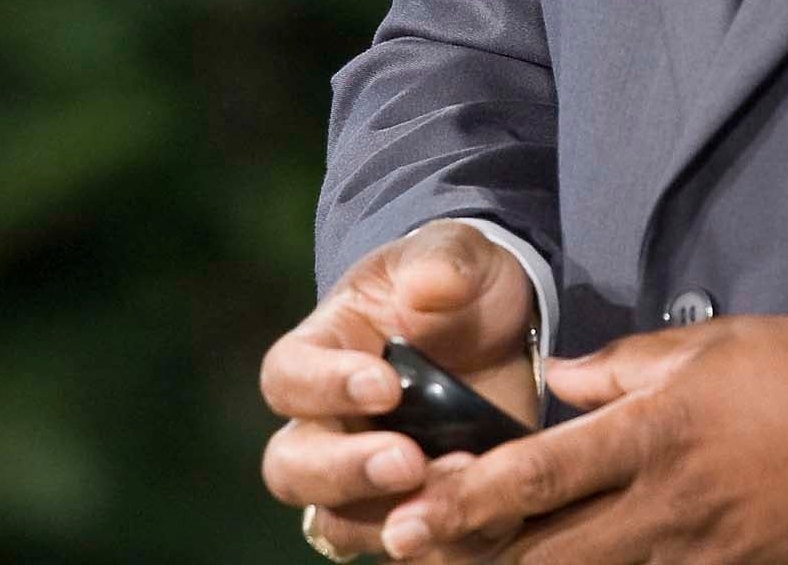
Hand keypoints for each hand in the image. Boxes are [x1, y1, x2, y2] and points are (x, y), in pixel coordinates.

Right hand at [260, 220, 540, 559]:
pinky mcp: (414, 503)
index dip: (325, 388)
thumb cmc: (455, 278)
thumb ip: (443, 261)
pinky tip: (487, 516)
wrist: (499, 320)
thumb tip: (431, 285)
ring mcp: (363, 473)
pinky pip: (407, 543)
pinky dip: (441, 539)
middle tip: (408, 461)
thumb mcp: (456, 251)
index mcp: (321, 349)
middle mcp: (326, 421)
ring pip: (337, 521)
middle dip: (345, 471)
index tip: (384, 387)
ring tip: (458, 483)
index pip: (288, 378)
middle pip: (292, 467)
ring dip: (391, 515)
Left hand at [378, 315, 787, 564]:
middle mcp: (666, 506)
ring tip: (481, 564)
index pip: (540, 473)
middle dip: (472, 560)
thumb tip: (563, 380)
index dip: (467, 499)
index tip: (410, 512)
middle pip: (545, 556)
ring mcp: (696, 556)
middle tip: (410, 554)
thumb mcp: (720, 345)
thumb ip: (631, 366)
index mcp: (660, 432)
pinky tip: (587, 563)